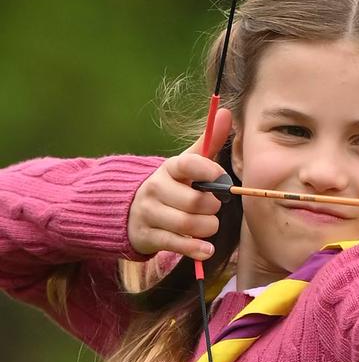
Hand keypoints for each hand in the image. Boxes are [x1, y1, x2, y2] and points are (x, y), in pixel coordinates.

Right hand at [127, 108, 231, 259]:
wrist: (129, 209)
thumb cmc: (170, 186)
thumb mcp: (185, 165)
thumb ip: (208, 143)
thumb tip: (227, 112)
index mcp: (169, 168)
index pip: (188, 164)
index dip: (208, 171)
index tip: (221, 178)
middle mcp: (156, 189)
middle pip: (195, 201)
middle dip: (212, 208)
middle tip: (214, 208)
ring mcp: (150, 213)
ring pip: (188, 224)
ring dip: (207, 228)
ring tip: (209, 226)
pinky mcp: (148, 236)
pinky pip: (176, 245)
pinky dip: (196, 249)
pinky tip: (206, 249)